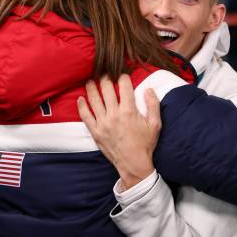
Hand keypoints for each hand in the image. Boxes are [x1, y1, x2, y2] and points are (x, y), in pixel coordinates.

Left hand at [77, 74, 160, 188]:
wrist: (133, 164)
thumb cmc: (146, 144)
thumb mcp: (156, 124)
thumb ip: (154, 105)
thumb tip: (149, 90)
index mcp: (129, 111)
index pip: (124, 86)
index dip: (123, 77)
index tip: (122, 74)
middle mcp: (114, 114)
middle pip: (107, 89)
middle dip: (105, 78)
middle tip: (104, 72)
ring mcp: (103, 123)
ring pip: (94, 100)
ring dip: (91, 88)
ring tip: (89, 80)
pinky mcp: (95, 132)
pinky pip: (85, 116)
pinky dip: (82, 106)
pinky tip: (80, 98)